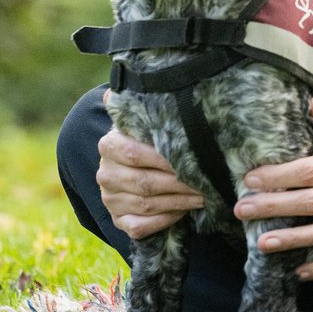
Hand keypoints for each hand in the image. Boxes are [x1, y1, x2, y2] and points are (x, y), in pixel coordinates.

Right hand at [96, 120, 204, 239]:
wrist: (131, 169)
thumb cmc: (147, 141)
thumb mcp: (144, 124)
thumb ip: (142, 110)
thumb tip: (133, 85)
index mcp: (109, 145)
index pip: (135, 153)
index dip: (165, 158)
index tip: (193, 157)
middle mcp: (105, 174)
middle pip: (144, 182)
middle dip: (180, 182)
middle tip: (207, 180)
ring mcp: (110, 200)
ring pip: (146, 205)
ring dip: (179, 202)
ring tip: (205, 194)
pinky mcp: (118, 220)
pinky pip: (140, 226)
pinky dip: (164, 220)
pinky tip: (184, 211)